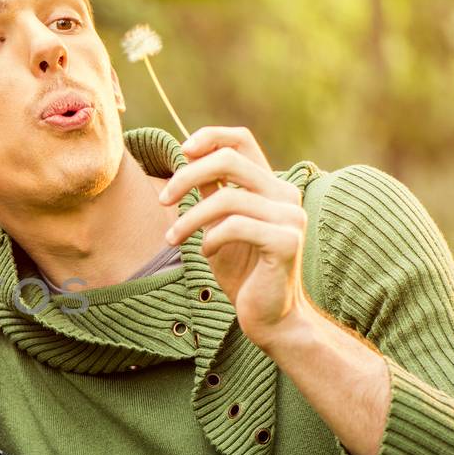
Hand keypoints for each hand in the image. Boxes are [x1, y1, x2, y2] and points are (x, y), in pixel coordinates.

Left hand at [160, 125, 312, 349]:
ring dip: (190, 218)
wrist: (269, 317)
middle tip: (163, 200)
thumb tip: (189, 157)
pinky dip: (211, 237)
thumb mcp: (217, 225)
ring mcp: (290, 217)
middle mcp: (285, 195)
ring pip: (227, 197)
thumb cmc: (242, 272)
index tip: (181, 152)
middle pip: (229, 160)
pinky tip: (206, 252)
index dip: (209, 136)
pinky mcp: (286, 242)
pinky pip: (235, 226)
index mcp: (270, 186)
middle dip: (187, 176)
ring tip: (175, 238)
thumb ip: (210, 192)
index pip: (242, 140)